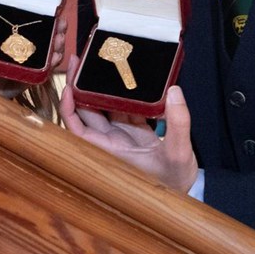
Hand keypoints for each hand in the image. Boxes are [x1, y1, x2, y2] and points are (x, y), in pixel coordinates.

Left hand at [0, 1, 67, 67]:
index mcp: (11, 30)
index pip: (34, 19)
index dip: (47, 16)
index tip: (56, 14)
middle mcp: (23, 43)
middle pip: (47, 34)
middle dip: (57, 30)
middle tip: (61, 27)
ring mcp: (27, 60)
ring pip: (48, 51)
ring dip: (57, 46)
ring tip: (58, 42)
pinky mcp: (28, 77)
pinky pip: (43, 70)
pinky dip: (51, 64)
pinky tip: (54, 58)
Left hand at [59, 57, 198, 192]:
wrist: (185, 193)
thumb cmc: (175, 182)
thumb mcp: (180, 154)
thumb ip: (179, 123)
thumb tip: (174, 91)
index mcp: (111, 151)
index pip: (78, 129)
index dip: (69, 108)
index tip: (69, 86)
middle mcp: (111, 143)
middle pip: (86, 113)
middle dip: (80, 87)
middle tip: (80, 60)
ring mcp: (123, 137)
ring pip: (104, 108)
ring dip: (100, 88)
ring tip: (98, 62)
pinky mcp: (136, 133)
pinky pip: (124, 109)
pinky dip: (124, 94)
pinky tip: (125, 77)